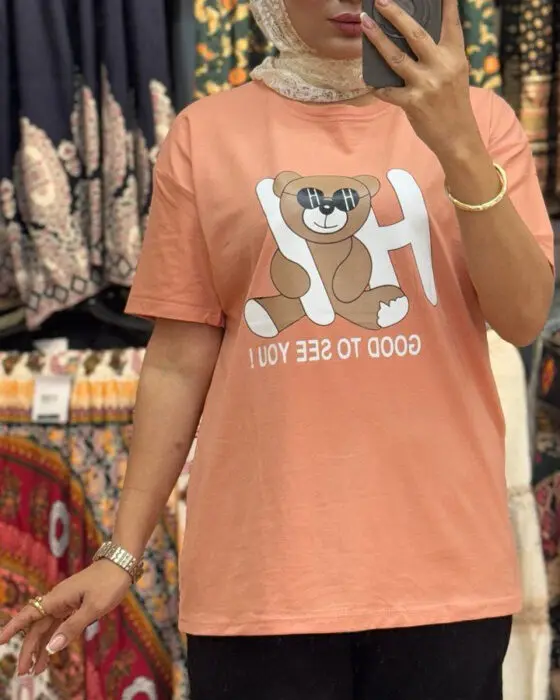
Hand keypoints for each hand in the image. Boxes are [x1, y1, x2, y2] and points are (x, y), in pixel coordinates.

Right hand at [0, 561, 130, 676]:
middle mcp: (58, 599)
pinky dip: (55, 637)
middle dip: (28, 649)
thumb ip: (72, 627)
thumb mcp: (93, 607)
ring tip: (36, 670)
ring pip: (48, 626)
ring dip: (42, 646)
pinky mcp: (76, 603)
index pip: (29, 614)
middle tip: (23, 672)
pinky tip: (52, 651)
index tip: (0, 641)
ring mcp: (67, 601)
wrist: (122, 563)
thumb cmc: (109, 583)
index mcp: (58, 598)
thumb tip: (51, 648)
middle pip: (37, 626)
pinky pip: (60, 623)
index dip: (13, 627)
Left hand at [361, 0, 481, 161]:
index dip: (445, 4)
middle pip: (415, 34)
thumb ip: (439, 55)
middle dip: (396, 15)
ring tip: (365, 25)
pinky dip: (377, 87)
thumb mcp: (455, 73)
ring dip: (378, 40)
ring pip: (396, 58)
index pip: (451, 23)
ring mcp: (427, 85)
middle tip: (380, 1)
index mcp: (455, 56)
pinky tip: (367, 81)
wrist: (458, 137)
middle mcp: (441, 67)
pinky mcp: (413, 104)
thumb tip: (412, 38)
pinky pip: (388, 91)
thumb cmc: (453, 103)